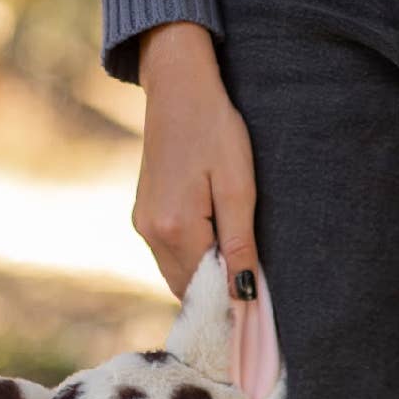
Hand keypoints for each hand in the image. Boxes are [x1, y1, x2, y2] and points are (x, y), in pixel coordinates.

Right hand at [133, 21, 258, 300]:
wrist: (178, 87)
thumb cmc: (215, 129)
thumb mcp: (238, 187)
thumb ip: (239, 244)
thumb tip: (243, 294)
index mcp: (176, 228)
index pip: (205, 289)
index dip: (231, 302)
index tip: (255, 311)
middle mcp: (151, 233)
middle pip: (187, 288)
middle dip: (217, 294)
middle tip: (251, 286)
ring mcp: (142, 224)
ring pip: (176, 274)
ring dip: (204, 277)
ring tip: (235, 259)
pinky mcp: (142, 215)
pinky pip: (169, 255)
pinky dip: (192, 260)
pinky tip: (215, 241)